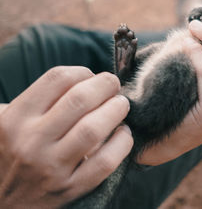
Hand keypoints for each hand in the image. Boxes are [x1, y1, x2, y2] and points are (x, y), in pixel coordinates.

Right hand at [0, 67, 132, 207]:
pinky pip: (105, 162)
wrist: (2, 203)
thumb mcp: (8, 123)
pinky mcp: (70, 188)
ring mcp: (51, 167)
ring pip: (94, 129)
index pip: (57, 79)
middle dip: (106, 85)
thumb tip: (79, 78)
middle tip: (114, 86)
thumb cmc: (12, 154)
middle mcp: (31, 141)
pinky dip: (122, 143)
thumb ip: (36, 100)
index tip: (92, 76)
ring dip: (116, 110)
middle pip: (80, 99)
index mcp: (14, 119)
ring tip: (121, 105)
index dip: (83, 72)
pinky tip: (123, 134)